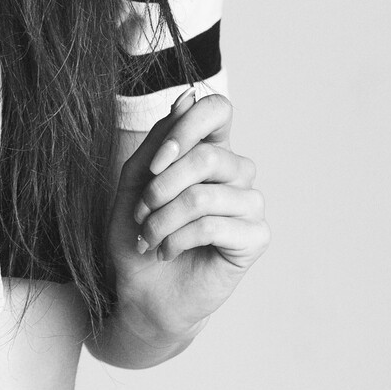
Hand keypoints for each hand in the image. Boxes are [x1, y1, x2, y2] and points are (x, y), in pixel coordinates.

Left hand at [107, 88, 269, 342]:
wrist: (141, 292)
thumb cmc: (137, 236)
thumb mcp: (134, 183)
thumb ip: (157, 142)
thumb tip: (185, 97)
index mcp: (210, 151)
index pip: (217, 110)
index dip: (186, 128)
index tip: (154, 164)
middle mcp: (236, 172)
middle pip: (208, 156)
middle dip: (160, 188)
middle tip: (141, 214)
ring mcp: (250, 204)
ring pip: (205, 195)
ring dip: (163, 220)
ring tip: (149, 238)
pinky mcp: (256, 237)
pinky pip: (213, 225)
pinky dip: (178, 239)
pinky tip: (168, 251)